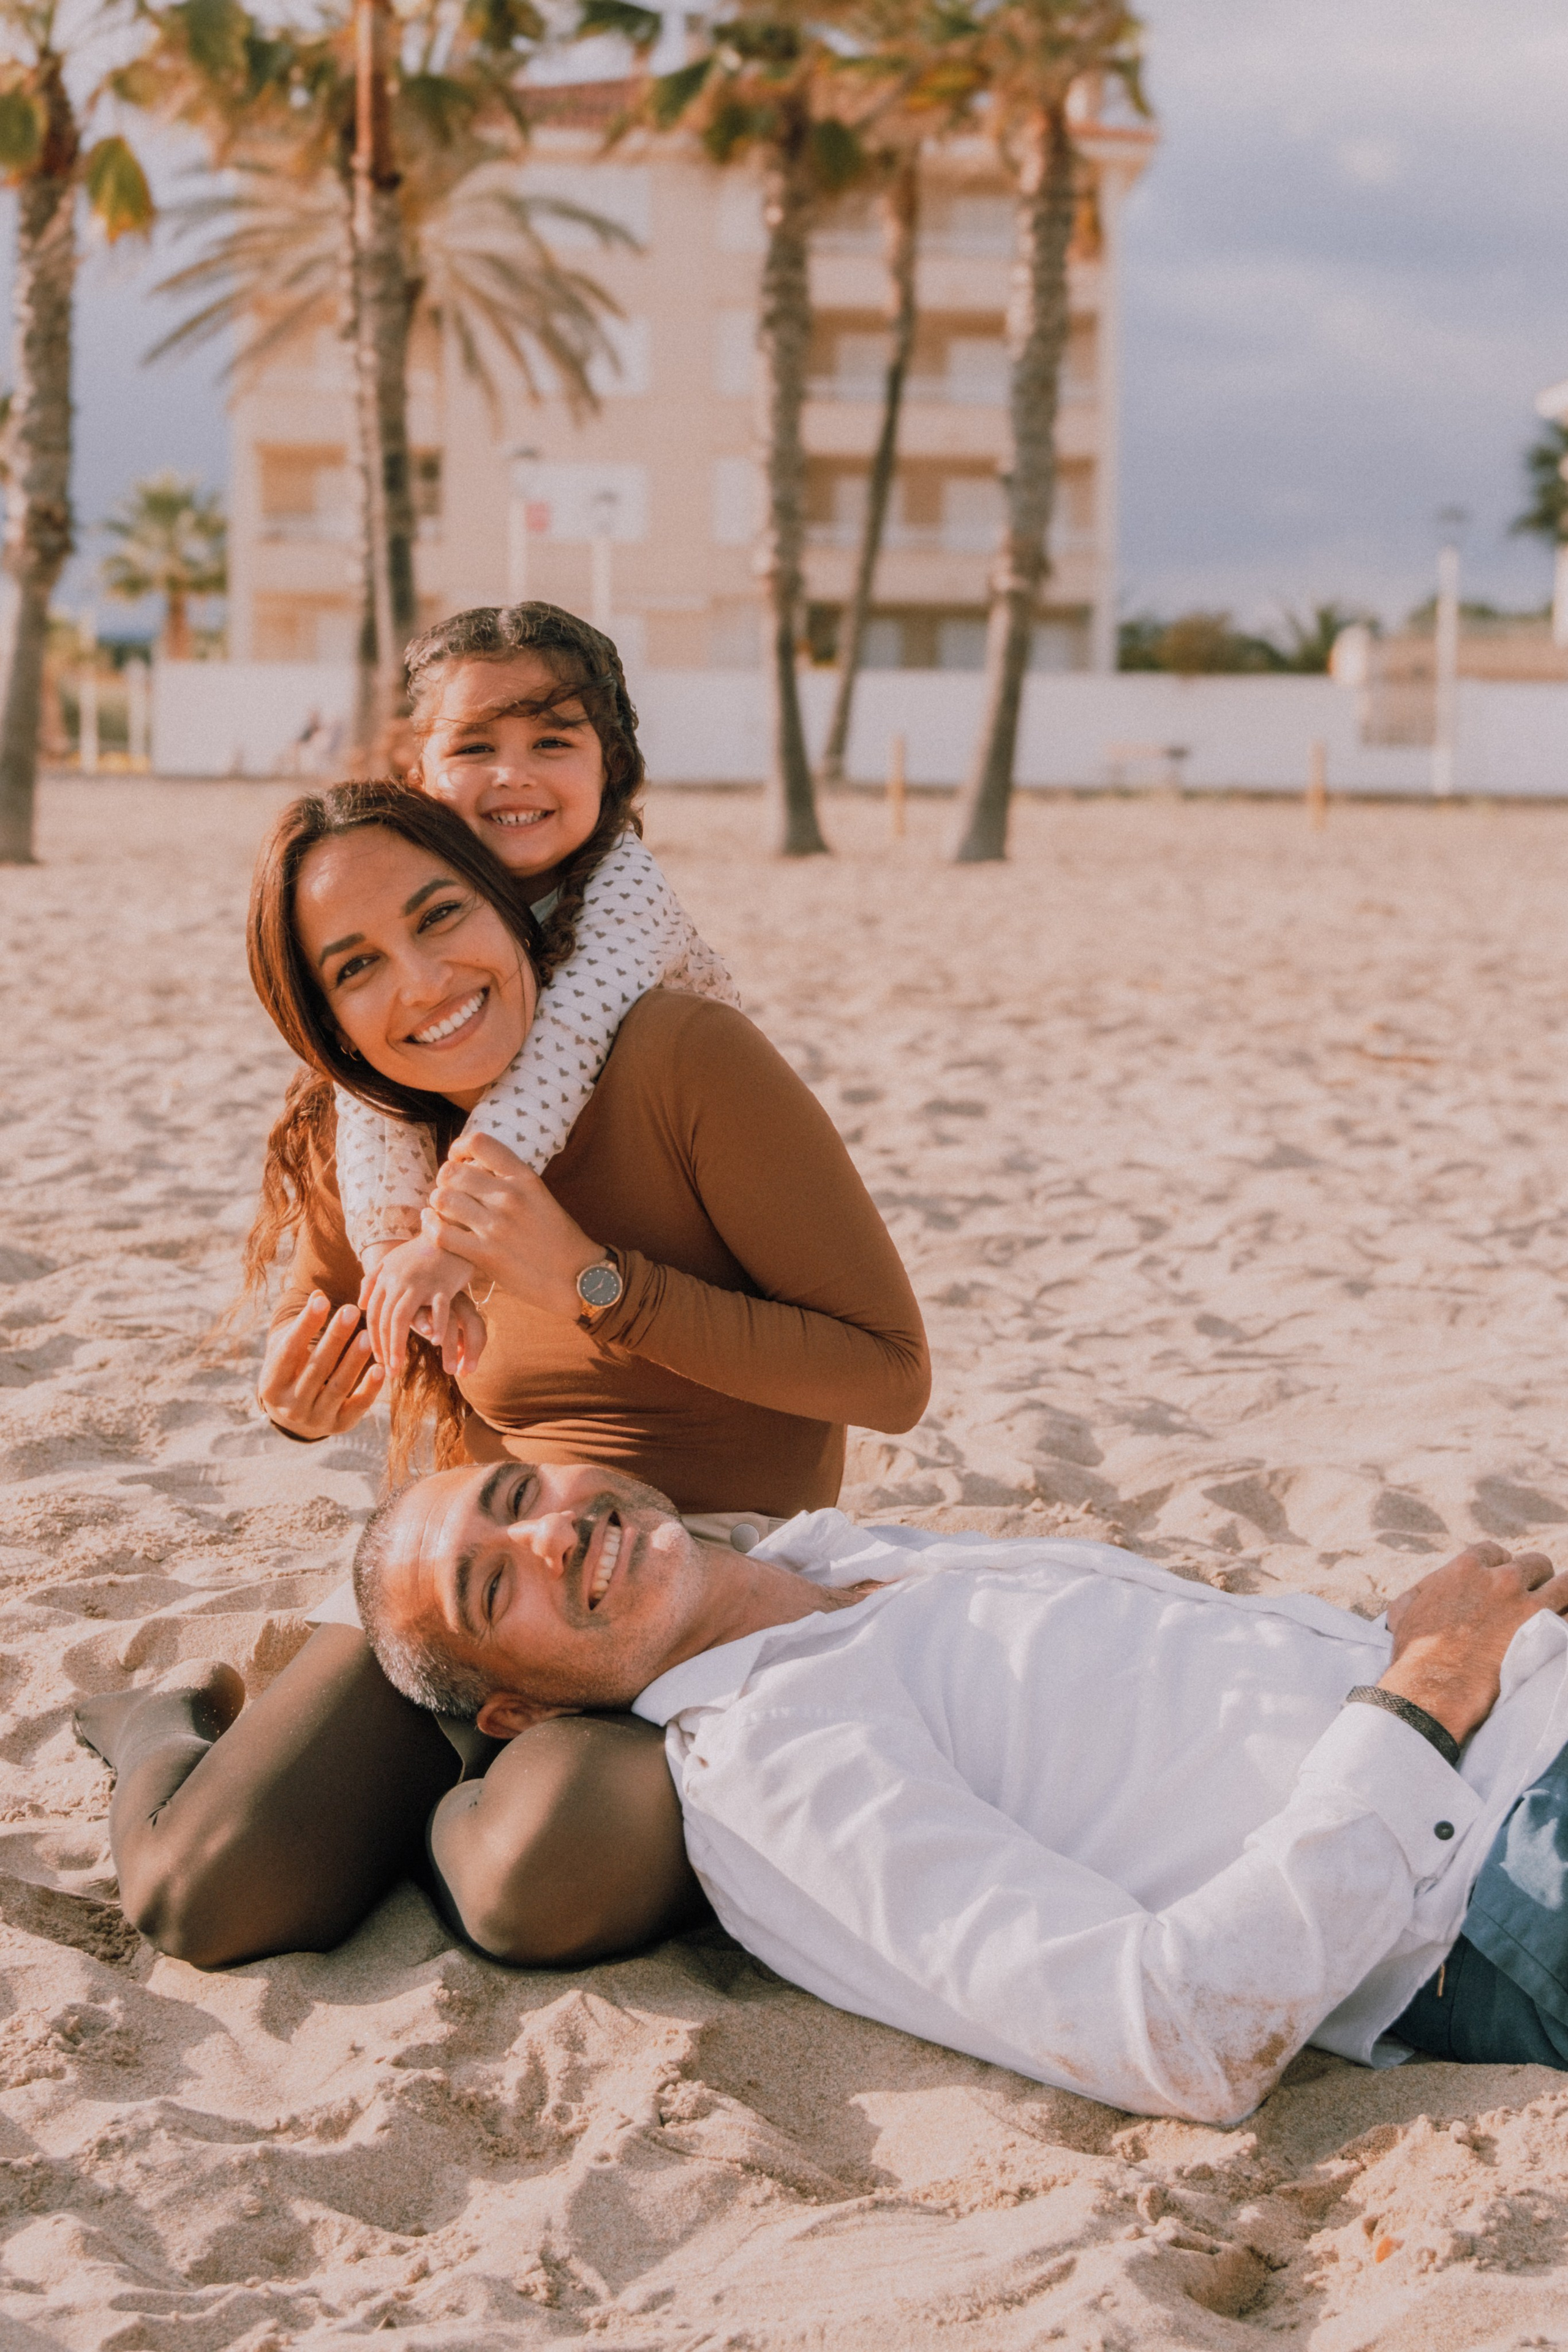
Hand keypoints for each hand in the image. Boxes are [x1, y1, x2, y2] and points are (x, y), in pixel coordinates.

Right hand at [258, 1291, 383, 1440]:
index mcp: (271, 1384)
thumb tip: (319, 1294)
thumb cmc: (292, 1372)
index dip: (305, 1325)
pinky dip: (370, 1389)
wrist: (295, 1417)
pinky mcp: (339, 1426)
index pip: (289, 1351)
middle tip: (351, 1311)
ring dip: (353, 1360)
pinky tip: (381, 1368)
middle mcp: (290, 1406)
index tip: (323, 1300)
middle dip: (334, 1338)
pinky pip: (357, 1406)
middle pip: (315, 1368)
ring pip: (337, 1387)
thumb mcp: (287, 1352)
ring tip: (367, 1335)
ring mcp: (315, 1419)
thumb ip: (302, 1327)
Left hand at [359, 1237, 483, 1375]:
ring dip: (398, 1345)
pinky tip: (434, 1342)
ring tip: (398, 1367)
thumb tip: (359, 1304)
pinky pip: (437, 1307)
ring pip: (402, 1317)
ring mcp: (420, 1282)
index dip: (374, 1338)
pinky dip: (435, 1325)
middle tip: (387, 1371)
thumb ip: (373, 1280)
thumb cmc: (422, 1249)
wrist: (449, 1228)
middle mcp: (398, 1280)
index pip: (373, 1314)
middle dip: (384, 1348)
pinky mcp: (443, 1283)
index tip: (379, 1359)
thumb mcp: (393, 1260)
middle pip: (384, 1319)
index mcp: (386, 1277)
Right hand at [418, 1288, 487, 1379]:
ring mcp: (437, 1298)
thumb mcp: (446, 1324)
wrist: (409, 1277)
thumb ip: (457, 1344)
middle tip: (462, 1374)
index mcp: (464, 1305)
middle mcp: (455, 1300)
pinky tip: (427, 1335)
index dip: (476, 1350)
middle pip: (470, 1323)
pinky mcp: (415, 1298)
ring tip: (449, 1370)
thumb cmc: (429, 1309)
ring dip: (450, 1348)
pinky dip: (426, 1323)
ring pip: (449, 1322)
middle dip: (471, 1350)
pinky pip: (423, 1311)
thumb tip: (464, 1371)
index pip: (478, 1327)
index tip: (468, 1372)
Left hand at [424, 1133, 603, 1321]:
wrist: (577, 1278)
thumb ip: (510, 1180)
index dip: (458, 1148)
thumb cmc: (558, 1238)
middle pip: (451, 1172)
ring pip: (442, 1199)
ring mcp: (496, 1226)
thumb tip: (473, 1167)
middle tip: (450, 1192)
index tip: (458, 1160)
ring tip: (444, 1211)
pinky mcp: (486, 1255)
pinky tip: (433, 1225)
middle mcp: (509, 1197)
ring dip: (437, 1204)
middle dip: (444, 1180)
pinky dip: (430, 1227)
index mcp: (525, 1178)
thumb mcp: (540, 1197)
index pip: (479, 1143)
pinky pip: (441, 1233)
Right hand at [1381, 1542, 1567, 1742]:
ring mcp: (1526, 1604)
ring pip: (1566, 1584)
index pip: (1495, 1552)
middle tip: (1531, 1598)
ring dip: (1563, 1595)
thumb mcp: (1403, 1611)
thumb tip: (1428, 1589)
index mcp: (1466, 1569)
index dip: (1501, 1565)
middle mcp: (1501, 1579)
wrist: (1434, 1687)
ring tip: (1562, 1607)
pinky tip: (1562, 1631)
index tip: (1503, 1580)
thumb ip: (1420, 1591)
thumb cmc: (1415, 1653)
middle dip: (1535, 1579)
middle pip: (1535, 1564)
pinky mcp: (1544, 1632)